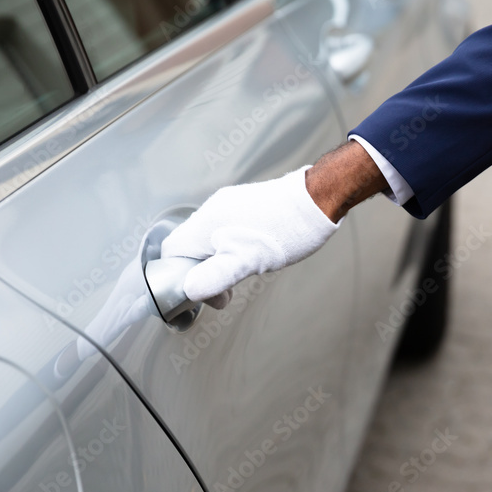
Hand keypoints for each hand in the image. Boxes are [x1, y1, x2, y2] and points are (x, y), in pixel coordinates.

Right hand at [160, 166, 340, 305]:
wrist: (318, 198)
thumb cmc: (287, 230)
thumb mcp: (249, 261)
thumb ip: (216, 276)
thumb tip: (190, 290)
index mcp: (206, 223)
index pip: (172, 251)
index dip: (180, 277)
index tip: (204, 292)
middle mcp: (212, 209)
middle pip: (190, 246)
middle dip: (202, 272)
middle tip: (228, 288)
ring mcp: (228, 204)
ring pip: (208, 239)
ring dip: (218, 261)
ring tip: (242, 271)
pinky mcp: (244, 203)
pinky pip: (225, 229)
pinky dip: (230, 247)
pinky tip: (252, 253)